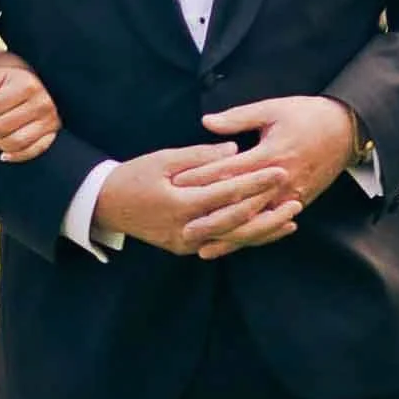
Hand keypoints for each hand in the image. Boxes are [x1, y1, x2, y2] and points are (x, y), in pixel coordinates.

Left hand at [0, 50, 60, 163]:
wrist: (32, 85)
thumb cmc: (8, 82)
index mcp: (28, 86)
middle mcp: (43, 103)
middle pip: (3, 127)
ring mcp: (50, 120)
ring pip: (16, 142)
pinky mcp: (51, 134)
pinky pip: (33, 151)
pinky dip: (16, 156)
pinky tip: (3, 155)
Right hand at [97, 143, 300, 258]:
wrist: (104, 205)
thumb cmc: (133, 176)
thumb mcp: (162, 159)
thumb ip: (200, 156)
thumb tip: (235, 149)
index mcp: (179, 205)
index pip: (226, 194)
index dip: (255, 182)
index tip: (279, 170)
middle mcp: (185, 230)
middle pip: (235, 222)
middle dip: (267, 208)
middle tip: (293, 193)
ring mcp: (186, 244)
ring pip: (233, 239)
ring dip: (264, 230)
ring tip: (292, 218)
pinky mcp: (186, 248)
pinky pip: (222, 244)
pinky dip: (246, 238)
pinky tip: (269, 231)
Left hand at [194, 95, 354, 257]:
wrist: (348, 129)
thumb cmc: (308, 115)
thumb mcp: (272, 109)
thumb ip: (238, 118)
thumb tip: (206, 122)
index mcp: (270, 155)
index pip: (228, 170)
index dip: (201, 178)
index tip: (177, 185)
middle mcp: (280, 181)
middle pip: (239, 204)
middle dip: (210, 216)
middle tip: (181, 226)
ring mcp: (291, 195)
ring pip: (255, 223)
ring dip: (229, 237)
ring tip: (202, 247)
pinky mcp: (299, 203)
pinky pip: (271, 225)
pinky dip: (251, 237)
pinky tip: (234, 245)